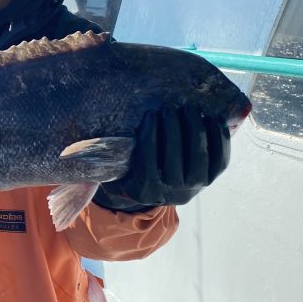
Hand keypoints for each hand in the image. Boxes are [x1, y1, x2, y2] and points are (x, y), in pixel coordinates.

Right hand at [93, 104, 230, 211]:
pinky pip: (219, 160)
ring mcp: (194, 188)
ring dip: (195, 131)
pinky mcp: (211, 178)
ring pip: (199, 160)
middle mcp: (172, 194)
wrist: (155, 187)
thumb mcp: (115, 166)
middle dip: (173, 131)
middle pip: (175, 162)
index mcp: (145, 191)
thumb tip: (82, 144)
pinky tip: (211, 118)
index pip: (148, 165)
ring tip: (189, 108)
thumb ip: (104, 157)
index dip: (150, 138)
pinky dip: (218, 139)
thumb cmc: (131, 167)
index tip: (150, 115)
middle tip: (170, 107)